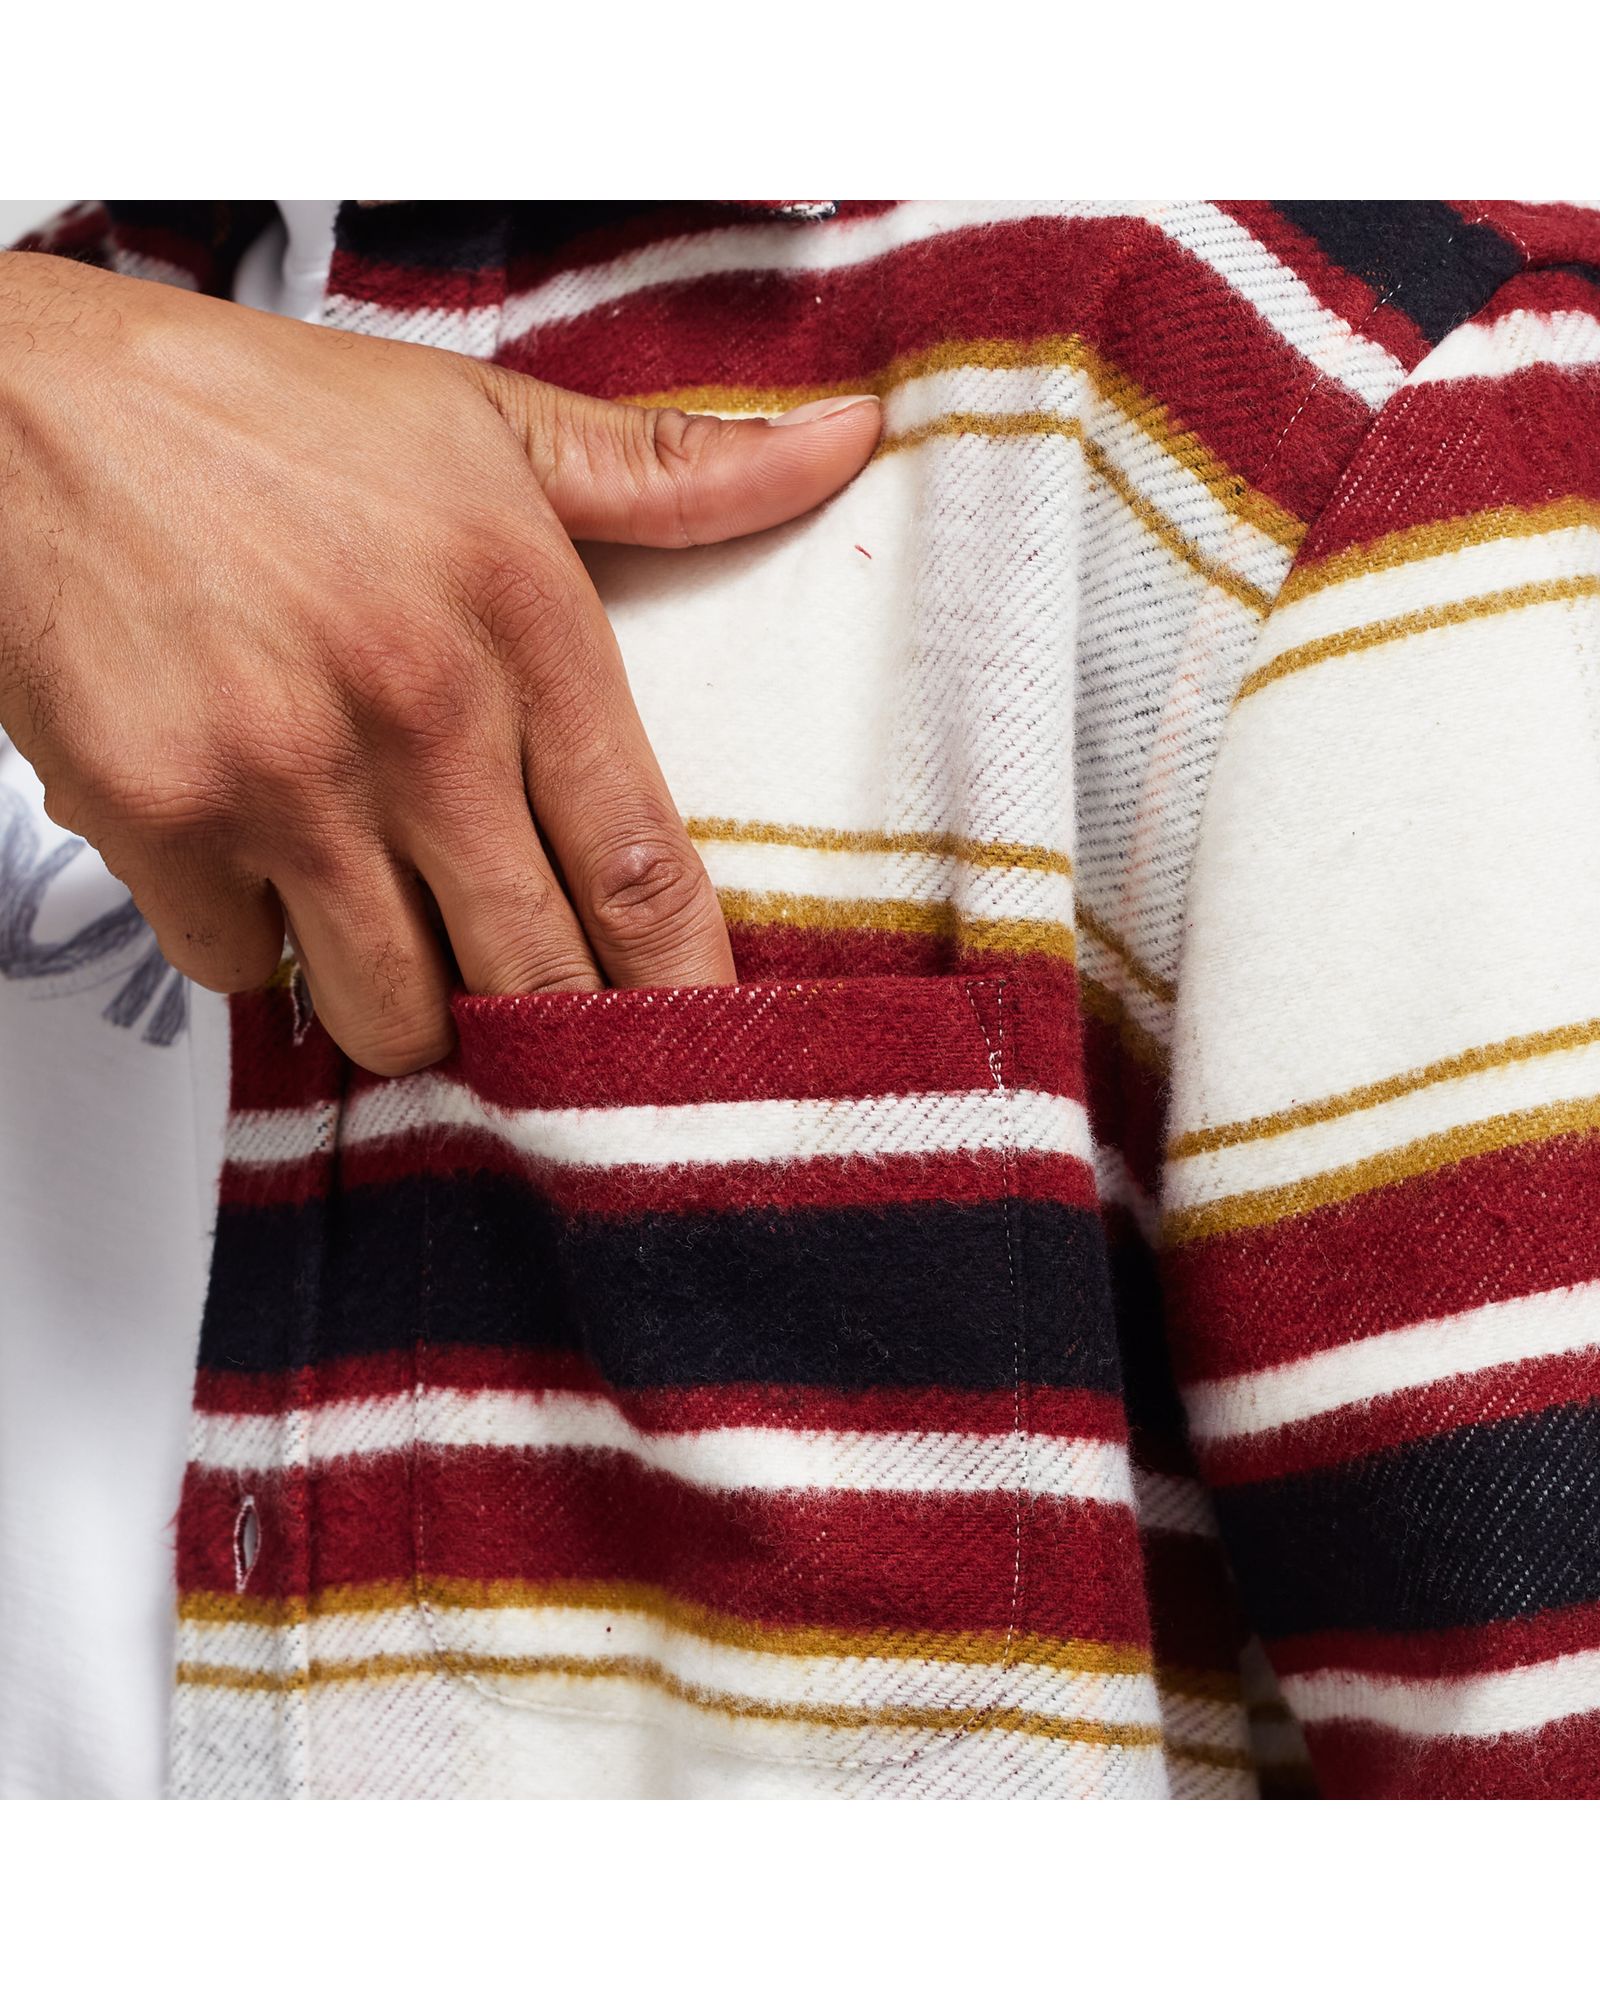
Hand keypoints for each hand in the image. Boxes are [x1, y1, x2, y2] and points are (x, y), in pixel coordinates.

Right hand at [0, 249, 879, 1071]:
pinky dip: (261, 949)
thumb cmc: (251, 416)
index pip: (644, 866)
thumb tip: (845, 445)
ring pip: (394, 1010)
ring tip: (387, 913)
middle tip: (534, 992)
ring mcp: (283, 779)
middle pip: (533, 975)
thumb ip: (673, 469)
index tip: (702, 1044)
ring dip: (403, 996)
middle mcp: (415, 711)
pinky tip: (259, 862)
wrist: (18, 408)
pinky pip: (248, 975)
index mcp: (518, 617)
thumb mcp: (483, 419)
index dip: (685, 988)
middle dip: (545, 1018)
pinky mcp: (161, 824)